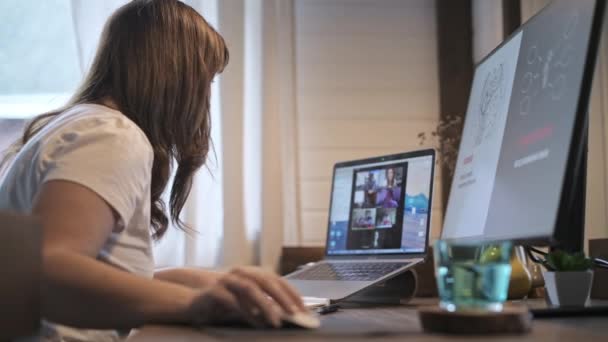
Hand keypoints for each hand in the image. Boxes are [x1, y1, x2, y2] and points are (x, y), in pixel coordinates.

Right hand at [184, 267, 305, 327]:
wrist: (193, 301)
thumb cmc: (225, 302)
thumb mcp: (248, 303)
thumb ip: (266, 305)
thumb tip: (289, 315)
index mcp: (252, 274)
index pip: (277, 280)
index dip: (292, 293)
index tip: (304, 308)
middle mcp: (241, 273)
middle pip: (266, 281)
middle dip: (283, 297)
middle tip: (294, 313)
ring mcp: (227, 280)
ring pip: (250, 288)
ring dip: (265, 305)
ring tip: (275, 321)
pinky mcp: (214, 292)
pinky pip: (232, 301)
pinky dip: (245, 312)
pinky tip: (254, 322)